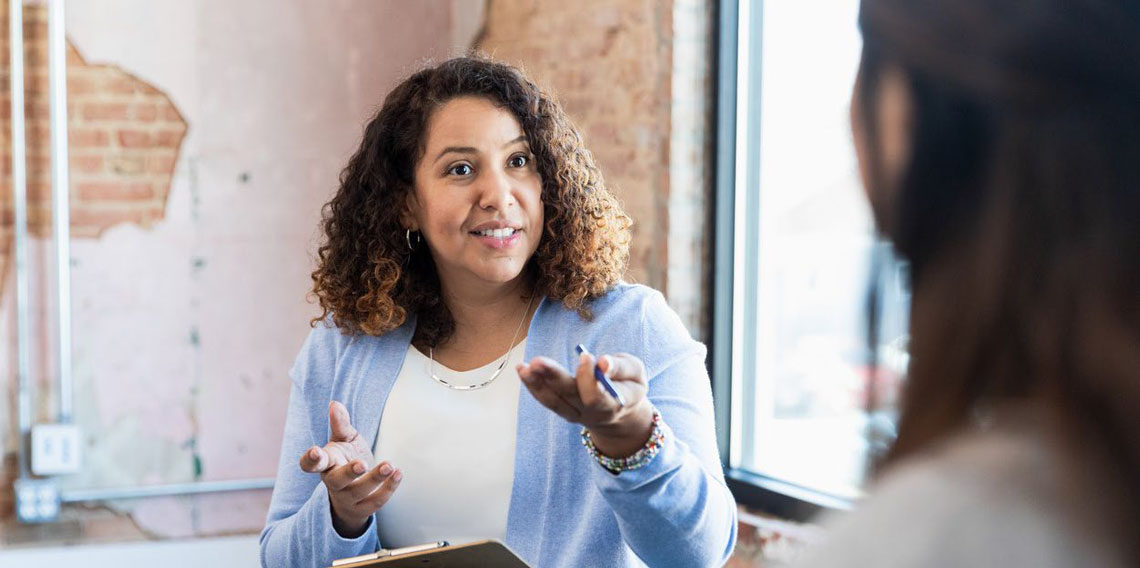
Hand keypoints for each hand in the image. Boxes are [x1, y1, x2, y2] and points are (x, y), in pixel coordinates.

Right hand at [298, 401, 402, 537]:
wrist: (354, 493)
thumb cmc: (346, 459)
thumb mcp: (344, 440)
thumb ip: (340, 424)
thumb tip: (334, 404)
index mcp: (326, 464)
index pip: (311, 464)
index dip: (310, 460)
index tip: (315, 451)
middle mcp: (333, 482)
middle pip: (336, 480)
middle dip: (349, 472)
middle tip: (362, 464)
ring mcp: (347, 498)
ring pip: (359, 492)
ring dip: (375, 479)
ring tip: (390, 465)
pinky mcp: (363, 508)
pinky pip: (375, 501)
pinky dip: (388, 489)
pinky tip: (398, 474)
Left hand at [517, 352, 653, 457]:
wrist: (621, 414)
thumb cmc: (629, 385)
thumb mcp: (636, 373)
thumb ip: (621, 368)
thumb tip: (602, 362)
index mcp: (613, 405)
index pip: (596, 396)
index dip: (589, 378)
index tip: (586, 357)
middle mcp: (591, 413)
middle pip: (569, 396)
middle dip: (553, 378)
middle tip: (537, 361)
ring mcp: (575, 414)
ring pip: (553, 400)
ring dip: (536, 383)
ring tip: (523, 367)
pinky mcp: (563, 410)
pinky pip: (547, 400)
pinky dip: (533, 385)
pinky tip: (522, 369)